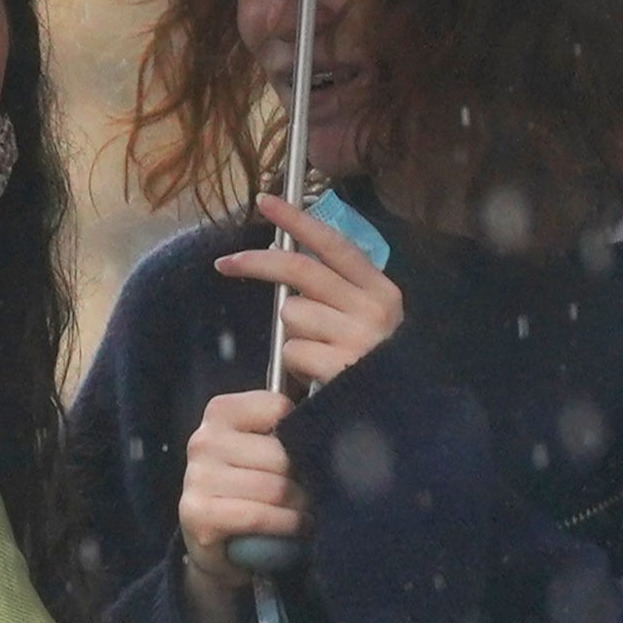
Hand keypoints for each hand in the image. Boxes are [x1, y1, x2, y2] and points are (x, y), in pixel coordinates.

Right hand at [178, 385, 304, 594]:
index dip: (302, 433)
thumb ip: (292, 420)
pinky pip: (259, 516)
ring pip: (275, 488)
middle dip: (303, 476)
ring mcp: (196, 478)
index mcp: (220, 412)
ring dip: (300, 506)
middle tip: (310, 489)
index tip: (299, 452)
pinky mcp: (198, 514)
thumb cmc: (254, 486)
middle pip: (281, 453)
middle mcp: (203, 440)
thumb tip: (330, 399)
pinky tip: (294, 527)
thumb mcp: (270, 445)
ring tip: (305, 510)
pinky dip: (285, 525)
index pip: (280, 408)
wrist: (220, 542)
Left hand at [215, 194, 404, 393]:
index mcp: (381, 291)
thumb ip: (336, 294)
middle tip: (225, 263)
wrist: (398, 420)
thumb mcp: (364, 322)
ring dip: (292, 335)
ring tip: (318, 357)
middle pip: (301, 270)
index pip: (334, 244)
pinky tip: (319, 377)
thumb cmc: (368, 368)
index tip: (266, 201)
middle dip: (257, 263)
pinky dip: (296, 365)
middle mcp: (373, 308)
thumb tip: (286, 268)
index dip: (298, 220)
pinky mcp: (339, 365)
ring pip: (292, 314)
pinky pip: (291, 351)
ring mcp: (358, 336)